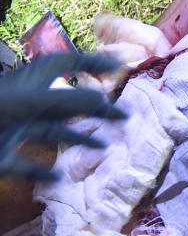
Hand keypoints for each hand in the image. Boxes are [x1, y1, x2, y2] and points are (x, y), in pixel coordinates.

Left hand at [0, 53, 124, 180]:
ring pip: (52, 133)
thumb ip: (65, 101)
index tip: (118, 68)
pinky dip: (42, 172)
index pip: (67, 63)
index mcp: (33, 81)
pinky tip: (59, 178)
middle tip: (123, 116)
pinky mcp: (3, 156)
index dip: (92, 62)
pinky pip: (27, 166)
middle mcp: (27, 103)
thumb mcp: (29, 102)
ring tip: (104, 148)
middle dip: (96, 108)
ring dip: (77, 139)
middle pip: (68, 102)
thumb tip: (102, 99)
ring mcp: (15, 129)